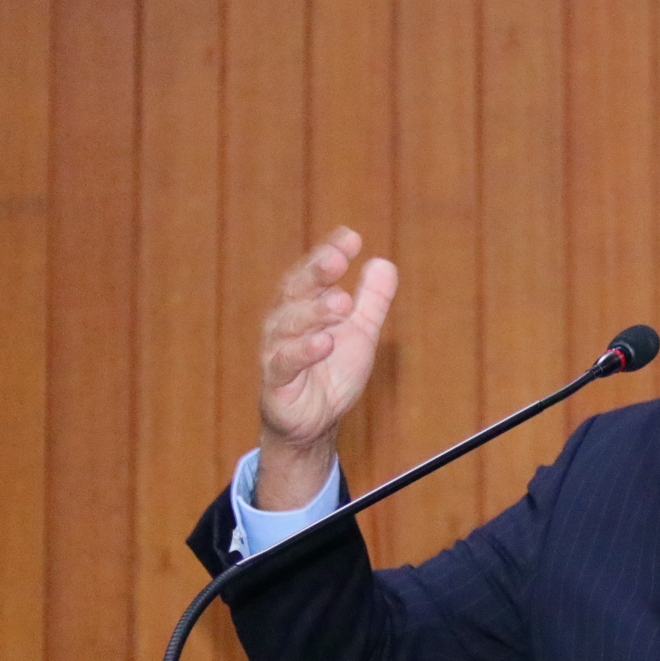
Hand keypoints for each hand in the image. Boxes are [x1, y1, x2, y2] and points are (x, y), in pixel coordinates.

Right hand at [256, 228, 398, 507]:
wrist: (315, 423)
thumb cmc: (331, 373)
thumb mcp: (359, 333)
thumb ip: (371, 301)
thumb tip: (384, 262)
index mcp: (304, 306)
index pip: (313, 272)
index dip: (329, 252)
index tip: (351, 237)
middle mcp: (285, 322)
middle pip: (295, 290)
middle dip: (316, 272)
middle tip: (339, 260)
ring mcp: (276, 351)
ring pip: (287, 324)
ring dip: (313, 311)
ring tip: (340, 303)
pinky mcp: (275, 382)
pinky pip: (284, 363)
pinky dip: (303, 351)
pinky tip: (324, 343)